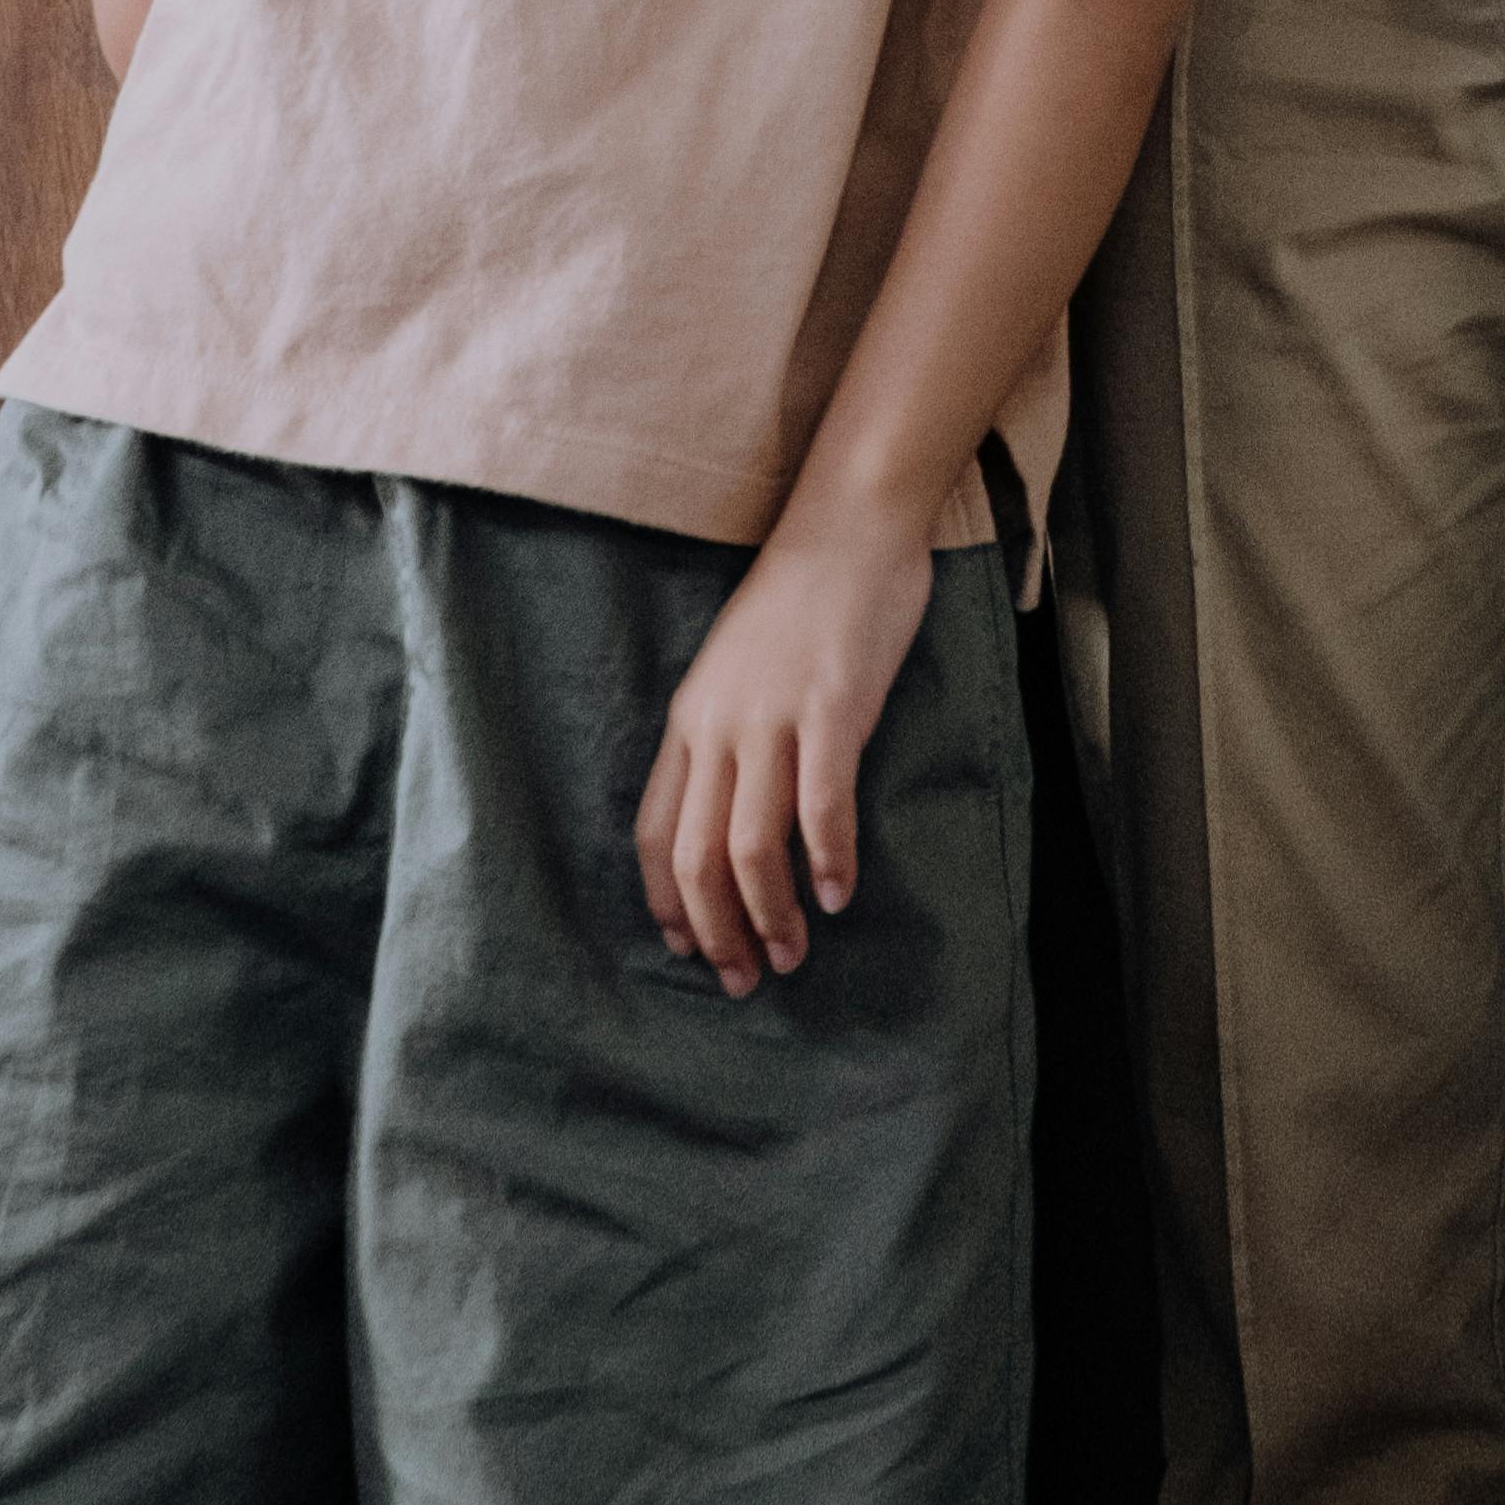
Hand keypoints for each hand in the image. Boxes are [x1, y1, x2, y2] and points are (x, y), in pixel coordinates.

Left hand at [634, 491, 932, 990]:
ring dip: (769, 915)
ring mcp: (772, 716)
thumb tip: (734, 814)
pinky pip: (819, 806)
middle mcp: (718, 724)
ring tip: (792, 955)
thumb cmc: (800, 599)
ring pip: (750, 846)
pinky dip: (825, 862)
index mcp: (690, 718)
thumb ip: (727, 734)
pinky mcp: (829, 708)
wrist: (848, 525)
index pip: (655, 833)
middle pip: (696, 855)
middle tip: (745, 980)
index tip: (691, 949)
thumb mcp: (735, 669)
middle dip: (717, 931)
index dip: (668, 902)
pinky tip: (836, 894)